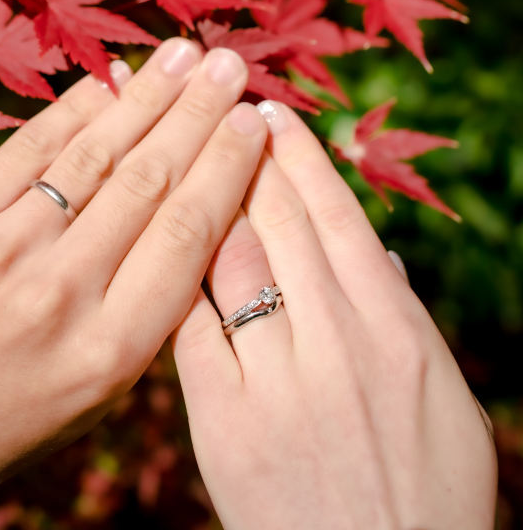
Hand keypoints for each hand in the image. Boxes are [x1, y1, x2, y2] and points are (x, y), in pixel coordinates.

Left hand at [173, 100, 496, 529]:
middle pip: (275, 221)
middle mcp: (335, 341)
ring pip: (227, 260)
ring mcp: (275, 380)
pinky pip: (189, 328)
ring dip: (199, 198)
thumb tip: (375, 257)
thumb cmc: (427, 495)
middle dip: (239, 154)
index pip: (334, 216)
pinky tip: (149, 239)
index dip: (296, 156)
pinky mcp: (223, 422)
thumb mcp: (445, 402)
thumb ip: (405, 320)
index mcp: (394, 328)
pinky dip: (173, 278)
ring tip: (175, 153)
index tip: (269, 112)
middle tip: (211, 105)